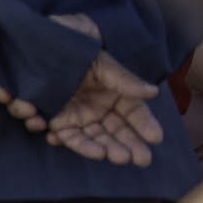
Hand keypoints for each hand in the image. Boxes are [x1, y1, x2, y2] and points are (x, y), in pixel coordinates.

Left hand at [0, 13, 163, 164]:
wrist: (47, 43)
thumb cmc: (80, 51)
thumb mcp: (103, 64)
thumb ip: (124, 80)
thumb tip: (153, 92)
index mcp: (116, 98)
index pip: (135, 116)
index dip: (146, 127)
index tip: (155, 138)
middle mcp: (98, 112)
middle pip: (113, 135)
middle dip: (122, 148)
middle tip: (131, 159)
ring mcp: (76, 117)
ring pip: (87, 139)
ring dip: (93, 149)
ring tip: (103, 154)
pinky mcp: (53, 118)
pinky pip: (56, 132)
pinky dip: (58, 137)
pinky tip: (56, 137)